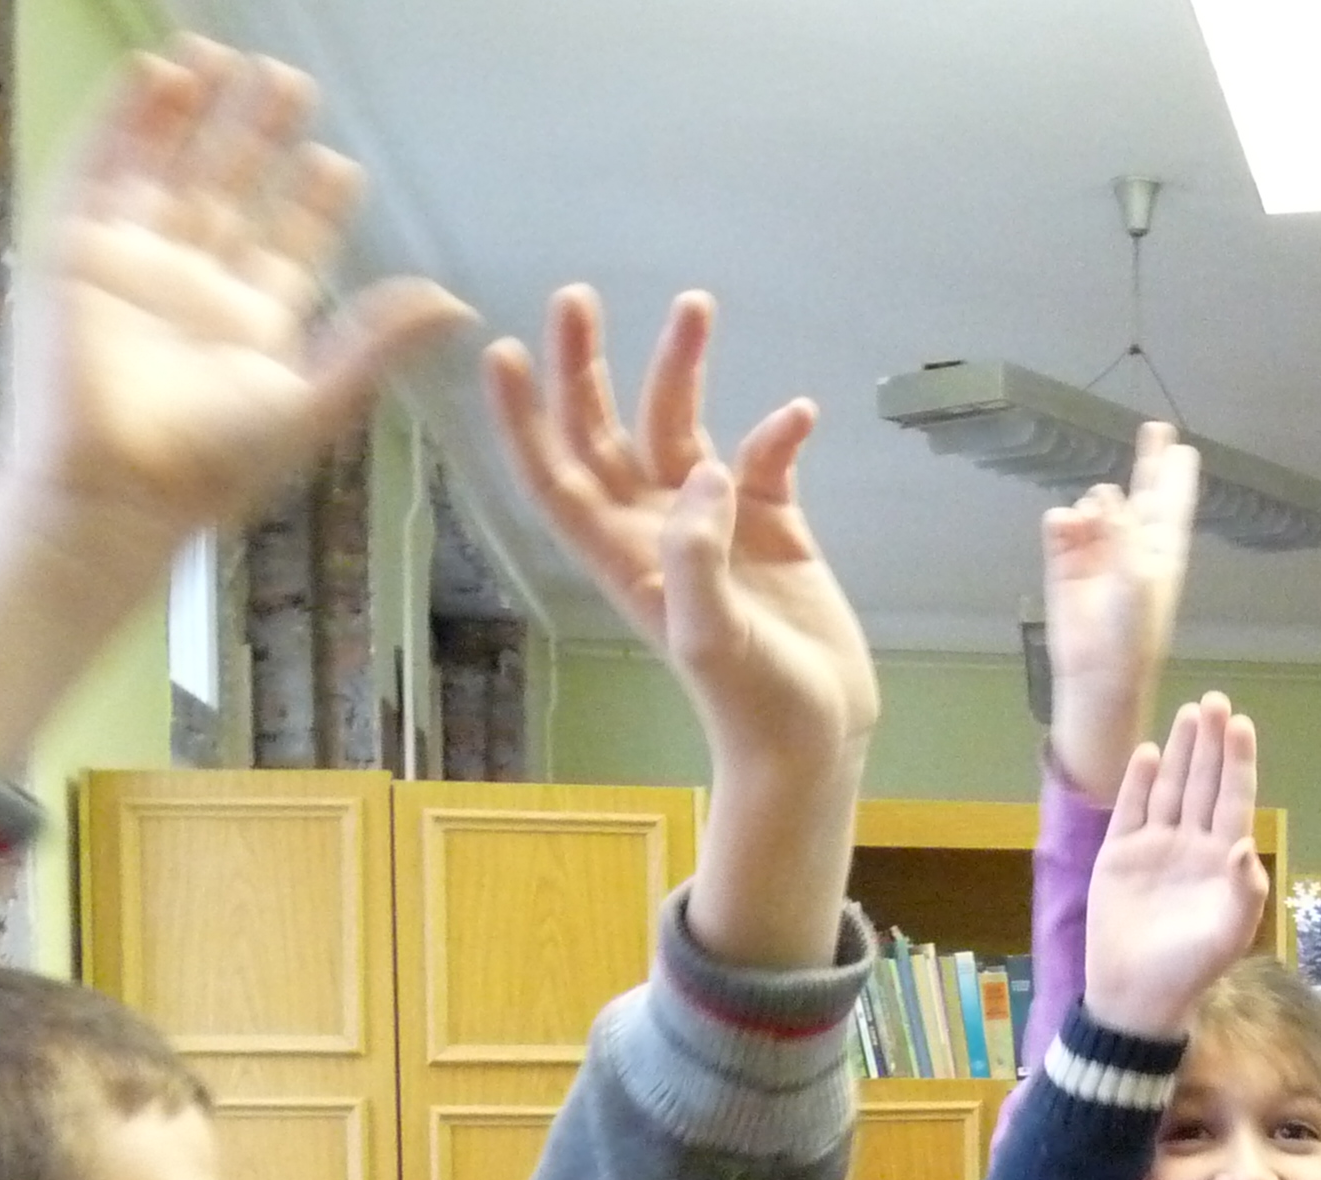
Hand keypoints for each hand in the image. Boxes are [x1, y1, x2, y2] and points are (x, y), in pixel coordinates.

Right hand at [0, 40, 468, 769]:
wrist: (114, 489)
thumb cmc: (212, 467)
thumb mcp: (314, 401)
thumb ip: (380, 346)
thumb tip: (459, 305)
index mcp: (252, 328)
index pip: (289, 247)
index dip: (313, 203)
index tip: (339, 162)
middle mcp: (193, 290)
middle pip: (232, 193)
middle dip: (261, 139)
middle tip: (293, 82)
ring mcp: (133, 265)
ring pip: (171, 169)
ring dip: (199, 116)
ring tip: (229, 58)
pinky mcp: (75, 249)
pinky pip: (104, 167)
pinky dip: (129, 120)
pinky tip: (162, 72)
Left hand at [487, 286, 876, 968]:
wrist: (817, 740)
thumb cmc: (754, 706)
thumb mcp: (714, 641)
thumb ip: (699, 557)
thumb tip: (706, 472)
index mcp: (625, 557)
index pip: (557, 476)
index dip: (524, 418)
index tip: (503, 353)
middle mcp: (658, 531)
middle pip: (604, 434)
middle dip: (585, 367)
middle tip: (575, 298)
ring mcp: (717, 527)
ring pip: (682, 430)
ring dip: (682, 370)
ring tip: (695, 307)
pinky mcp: (775, 530)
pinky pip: (767, 461)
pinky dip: (779, 431)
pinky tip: (799, 413)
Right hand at [1044, 421, 1200, 799]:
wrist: (1096, 671)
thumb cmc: (1130, 631)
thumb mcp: (1137, 577)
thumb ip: (1122, 529)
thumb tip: (1103, 493)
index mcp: (1162, 551)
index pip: (1172, 504)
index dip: (1176, 475)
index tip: (1183, 447)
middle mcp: (1132, 546)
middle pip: (1143, 494)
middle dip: (1148, 462)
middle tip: (1156, 429)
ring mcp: (1098, 551)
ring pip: (1096, 505)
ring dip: (1093, 503)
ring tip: (1092, 518)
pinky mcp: (1064, 562)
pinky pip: (1063, 524)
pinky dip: (1064, 519)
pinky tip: (1067, 525)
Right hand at [1082, 696, 1267, 1038]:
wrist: (1135, 994)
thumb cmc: (1189, 968)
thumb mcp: (1228, 934)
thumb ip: (1244, 889)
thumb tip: (1245, 843)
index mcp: (1223, 860)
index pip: (1233, 800)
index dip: (1238, 763)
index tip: (1242, 725)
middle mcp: (1191, 845)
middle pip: (1203, 784)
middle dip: (1210, 743)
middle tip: (1216, 701)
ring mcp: (1155, 847)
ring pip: (1170, 789)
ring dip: (1180, 753)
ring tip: (1189, 713)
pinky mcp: (1119, 855)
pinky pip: (1131, 810)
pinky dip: (1139, 782)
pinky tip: (1149, 752)